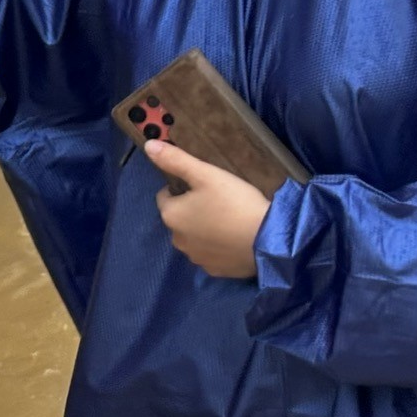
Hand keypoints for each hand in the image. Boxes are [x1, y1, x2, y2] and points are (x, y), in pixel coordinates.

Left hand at [145, 140, 270, 278]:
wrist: (267, 240)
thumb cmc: (234, 202)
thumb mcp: (206, 174)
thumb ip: (176, 160)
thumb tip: (149, 146)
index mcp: (171, 215)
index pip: (164, 196)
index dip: (181, 188)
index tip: (202, 184)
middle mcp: (177, 240)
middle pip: (179, 218)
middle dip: (192, 210)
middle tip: (218, 200)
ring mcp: (195, 258)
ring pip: (193, 238)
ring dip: (203, 229)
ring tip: (228, 219)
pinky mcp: (214, 270)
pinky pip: (210, 254)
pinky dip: (217, 247)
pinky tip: (234, 238)